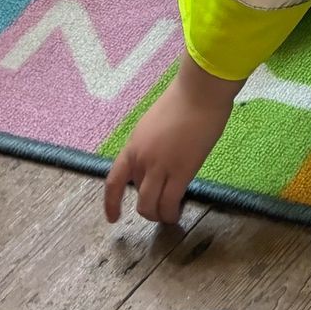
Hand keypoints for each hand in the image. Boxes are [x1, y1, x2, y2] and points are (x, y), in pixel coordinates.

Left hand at [103, 58, 237, 227]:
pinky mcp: (181, 171)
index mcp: (133, 146)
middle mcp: (141, 159)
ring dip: (159, 215)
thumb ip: (152, 146)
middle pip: (139, 195)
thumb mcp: (155, 125)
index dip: (111, 203)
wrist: (200, 91)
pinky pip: (170, 201)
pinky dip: (172, 212)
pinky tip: (177, 213)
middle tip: (162, 208)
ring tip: (170, 216)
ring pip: (150, 205)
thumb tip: (158, 163)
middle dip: (149, 206)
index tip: (113, 218)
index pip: (113, 181)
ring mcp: (159, 166)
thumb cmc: (183, 100)